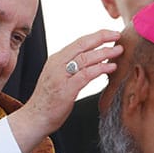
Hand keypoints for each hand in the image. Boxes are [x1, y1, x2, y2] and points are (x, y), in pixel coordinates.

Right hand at [9, 29, 122, 152]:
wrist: (34, 118)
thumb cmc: (48, 101)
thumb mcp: (58, 78)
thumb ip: (70, 68)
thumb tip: (90, 61)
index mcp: (56, 60)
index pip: (78, 42)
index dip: (96, 36)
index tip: (110, 34)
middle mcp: (57, 65)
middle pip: (82, 45)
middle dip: (102, 38)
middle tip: (118, 36)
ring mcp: (60, 77)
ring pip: (85, 58)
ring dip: (104, 53)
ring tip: (118, 51)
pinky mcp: (66, 90)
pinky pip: (86, 75)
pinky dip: (100, 69)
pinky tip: (111, 68)